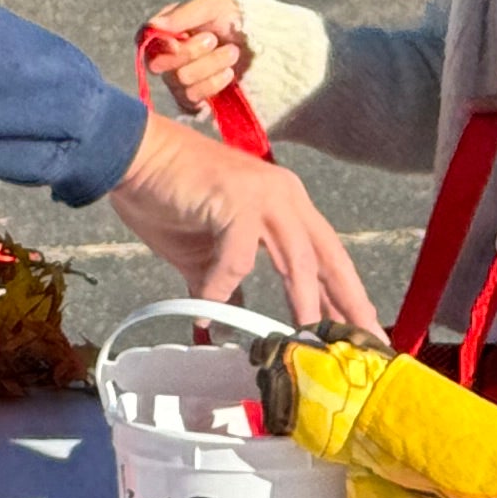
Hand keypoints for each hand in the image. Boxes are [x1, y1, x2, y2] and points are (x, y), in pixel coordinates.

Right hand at [108, 112, 377, 326]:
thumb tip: (233, 319)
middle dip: (348, 302)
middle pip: (329, 257)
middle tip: (365, 341)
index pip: (327, 257)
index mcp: (286, 206)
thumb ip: (229, 282)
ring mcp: (263, 194)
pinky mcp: (235, 198)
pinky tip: (210, 314)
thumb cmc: (167, 198)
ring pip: (297, 258)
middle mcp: (285, 197)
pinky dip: (224, 288)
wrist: (131, 156)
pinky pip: (238, 257)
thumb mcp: (207, 255)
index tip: (361, 334)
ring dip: (304, 302)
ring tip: (306, 341)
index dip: (345, 297)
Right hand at [139, 0, 249, 109]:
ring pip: (182, 80)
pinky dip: (214, 83)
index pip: (144, 41)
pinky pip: (194, 98)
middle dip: (191, 52)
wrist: (255, 39)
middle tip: (213, 39)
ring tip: (232, 51)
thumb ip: (182, 14)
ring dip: (212, 64)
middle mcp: (165, 57)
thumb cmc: (228, 16)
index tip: (176, 42)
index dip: (159, 45)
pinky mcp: (192, 98)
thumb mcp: (210, 4)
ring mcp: (177, 80)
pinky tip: (228, 72)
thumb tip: (154, 25)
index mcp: (163, 31)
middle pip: (160, 64)